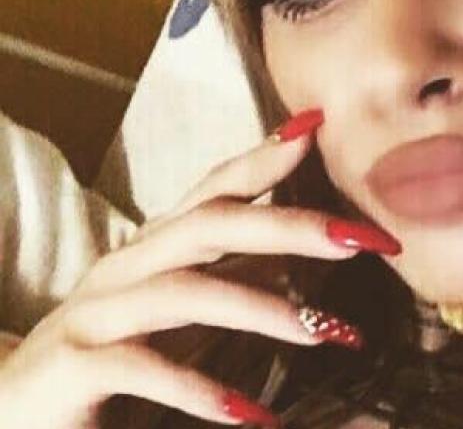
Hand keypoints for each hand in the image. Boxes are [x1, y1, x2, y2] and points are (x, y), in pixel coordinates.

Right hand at [0, 109, 400, 427]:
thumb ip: (231, 281)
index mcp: (154, 247)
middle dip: (292, 227)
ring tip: (327, 333)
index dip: (263, 155)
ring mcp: (96, 313)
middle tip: (363, 240)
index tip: (320, 127)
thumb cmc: (113, 355)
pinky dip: (205, 392)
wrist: (11, 408)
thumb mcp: (178, 311)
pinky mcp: (75, 367)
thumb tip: (307, 264)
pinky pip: (145, 371)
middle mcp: (125, 267)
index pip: (213, 188)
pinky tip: (256, 415)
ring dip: (263, 310)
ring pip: (185, 293)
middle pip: (211, 225)